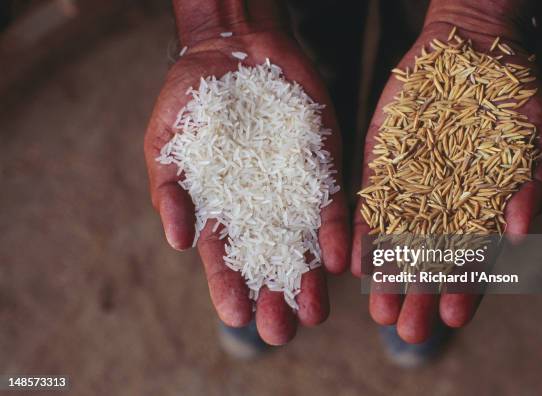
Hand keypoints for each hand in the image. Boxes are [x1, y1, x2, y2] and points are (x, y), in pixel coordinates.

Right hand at [144, 12, 349, 344]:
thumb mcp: (166, 145)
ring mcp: (294, 187)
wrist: (232, 51)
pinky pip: (331, 203)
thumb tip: (178, 242)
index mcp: (223, 210)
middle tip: (282, 330)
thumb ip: (170, 192)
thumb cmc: (191, 101)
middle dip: (276, 295)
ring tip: (315, 312)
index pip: (226, 258)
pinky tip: (339, 259)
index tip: (238, 318)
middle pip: (270, 259)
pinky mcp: (322, 164)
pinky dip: (335, 230)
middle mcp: (262, 207)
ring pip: (305, 241)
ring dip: (312, 277)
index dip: (230, 288)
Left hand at [352, 15, 541, 342]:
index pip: (472, 262)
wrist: (472, 53)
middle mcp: (441, 210)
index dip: (464, 290)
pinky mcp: (379, 167)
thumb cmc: (514, 101)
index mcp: (480, 213)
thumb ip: (531, 187)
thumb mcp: (537, 140)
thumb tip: (520, 234)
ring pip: (395, 243)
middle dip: (419, 296)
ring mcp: (408, 190)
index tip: (454, 318)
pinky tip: (355, 262)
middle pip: (429, 262)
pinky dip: (364, 234)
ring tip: (380, 308)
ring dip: (388, 276)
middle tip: (406, 331)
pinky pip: (368, 207)